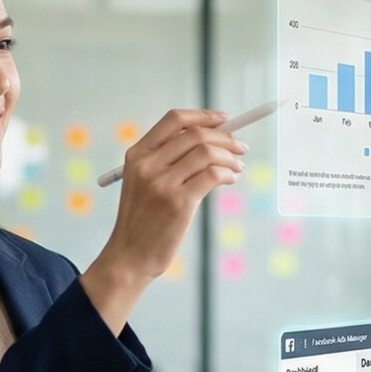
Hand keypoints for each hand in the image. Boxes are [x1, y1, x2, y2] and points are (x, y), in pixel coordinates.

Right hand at [92, 108, 245, 283]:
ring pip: (207, 152)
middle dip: (225, 137)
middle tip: (241, 147)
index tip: (224, 119)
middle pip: (195, 134)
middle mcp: (148, 165)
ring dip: (230, 157)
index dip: (203, 115)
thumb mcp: (142, 183)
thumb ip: (166, 161)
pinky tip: (230, 179)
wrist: (130, 256)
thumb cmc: (142, 221)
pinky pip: (213, 175)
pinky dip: (228, 174)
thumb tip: (210, 141)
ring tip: (238, 167)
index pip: (174, 120)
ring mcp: (163, 183)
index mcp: (137, 155)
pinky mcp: (179, 203)